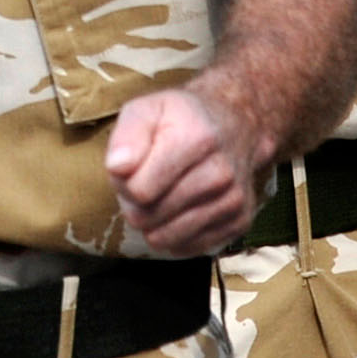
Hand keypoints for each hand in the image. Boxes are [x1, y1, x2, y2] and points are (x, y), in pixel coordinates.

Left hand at [107, 85, 258, 255]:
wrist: (237, 124)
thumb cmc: (182, 118)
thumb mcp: (147, 109)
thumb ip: (128, 136)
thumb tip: (117, 168)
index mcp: (197, 139)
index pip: (139, 191)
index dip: (124, 182)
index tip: (133, 168)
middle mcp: (221, 173)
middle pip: (148, 217)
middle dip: (136, 203)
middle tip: (146, 182)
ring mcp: (233, 200)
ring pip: (165, 238)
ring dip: (154, 222)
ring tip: (161, 195)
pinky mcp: (239, 222)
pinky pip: (187, 248)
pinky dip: (176, 234)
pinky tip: (180, 209)